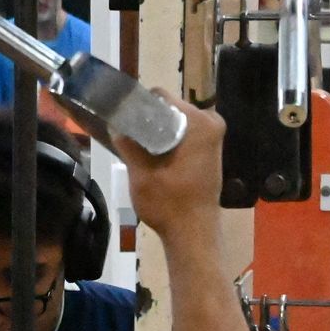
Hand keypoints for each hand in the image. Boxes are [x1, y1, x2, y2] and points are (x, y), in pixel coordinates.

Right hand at [119, 91, 224, 239]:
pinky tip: (152, 156)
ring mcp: (214, 137)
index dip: (139, 105)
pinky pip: (184, 135)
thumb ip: (128, 144)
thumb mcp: (140, 173)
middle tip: (128, 136)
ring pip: (175, 123)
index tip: (123, 119)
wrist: (193, 233)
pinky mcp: (210, 151)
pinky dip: (168, 142)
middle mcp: (211, 123)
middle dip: (148, 119)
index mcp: (198, 122)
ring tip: (137, 147)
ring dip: (156, 132)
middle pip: (169, 109)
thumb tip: (115, 125)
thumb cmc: (169, 203)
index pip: (162, 97)